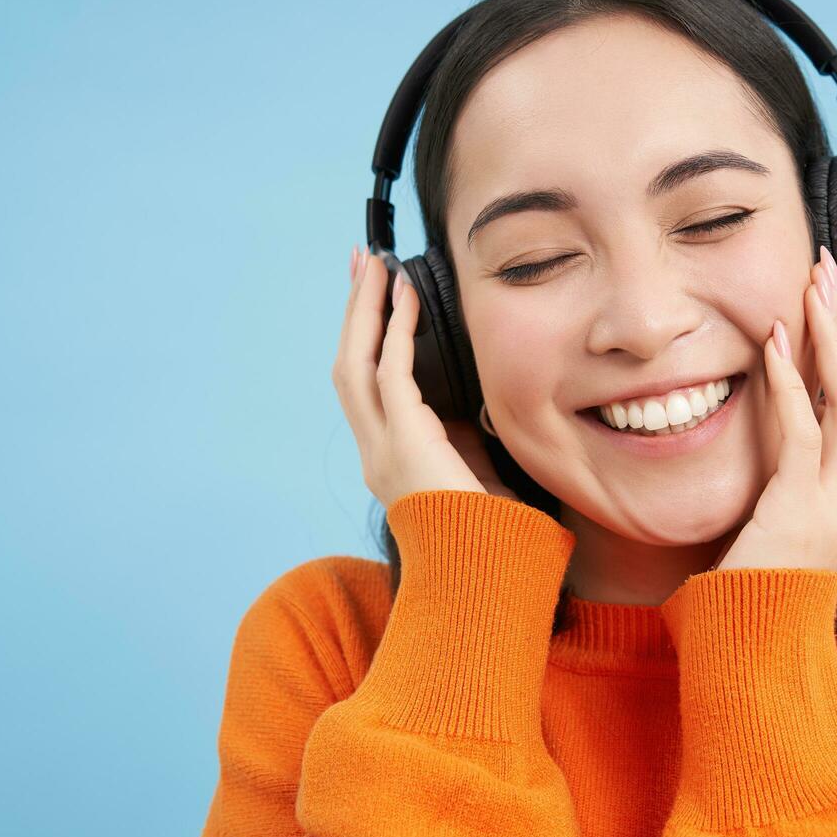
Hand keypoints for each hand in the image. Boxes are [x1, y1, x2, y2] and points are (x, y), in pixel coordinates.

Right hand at [332, 248, 518, 508]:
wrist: (485, 572)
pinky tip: (405, 298)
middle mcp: (374, 451)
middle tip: (361, 263)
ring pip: (355, 364)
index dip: (366, 338)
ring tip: (374, 266)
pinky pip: (391, 373)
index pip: (364, 386)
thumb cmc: (489, 531)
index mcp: (389, 457)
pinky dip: (397, 332)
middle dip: (354, 312)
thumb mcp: (473, 469)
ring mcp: (381, 447)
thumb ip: (464, 431)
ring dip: (364, 311)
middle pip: (347, 366)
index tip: (375, 296)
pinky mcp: (403, 442)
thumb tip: (483, 392)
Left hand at [712, 246, 836, 572]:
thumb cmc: (747, 584)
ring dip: (832, 342)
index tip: (828, 297)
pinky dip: (793, 384)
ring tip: (809, 292)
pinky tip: (776, 346)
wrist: (746, 647)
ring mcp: (833, 503)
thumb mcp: (771, 516)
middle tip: (823, 271)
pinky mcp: (797, 511)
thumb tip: (772, 418)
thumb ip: (780, 471)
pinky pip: (804, 435)